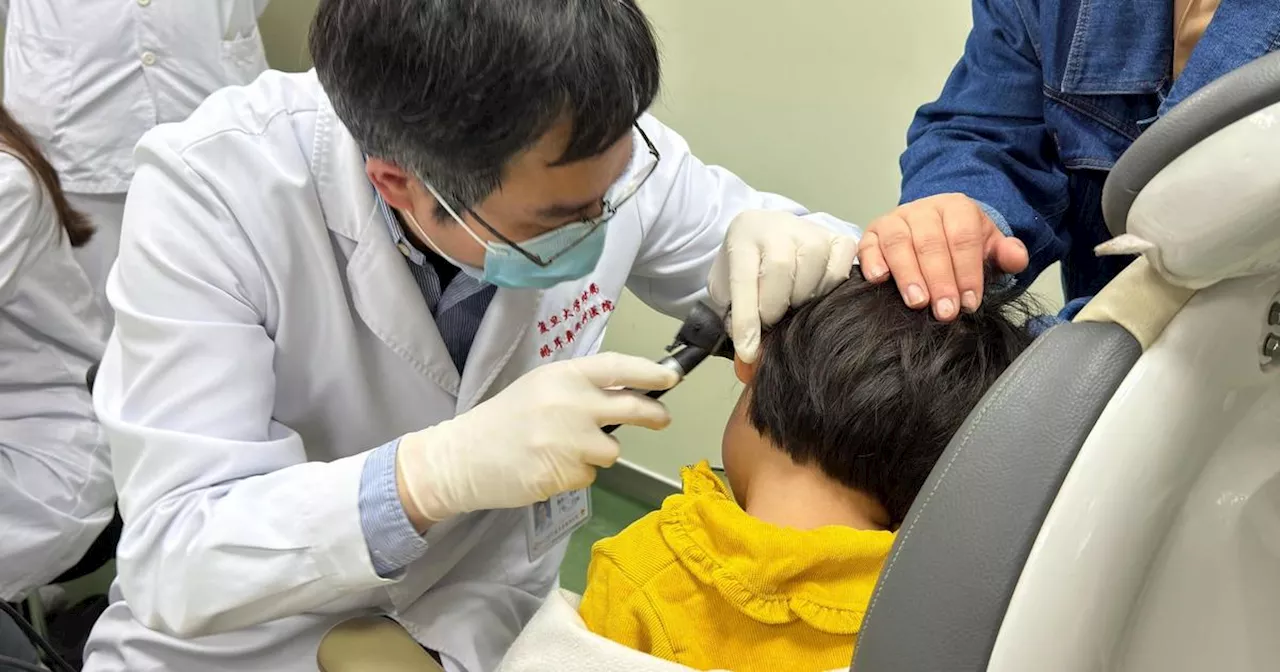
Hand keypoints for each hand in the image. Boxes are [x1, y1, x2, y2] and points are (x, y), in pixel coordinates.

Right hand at [395, 352, 678, 523]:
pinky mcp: (561, 473)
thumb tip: (628, 393)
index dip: (650, 372)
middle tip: (662, 418)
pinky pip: (589, 475)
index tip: (671, 377)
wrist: (462, 457)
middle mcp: (569, 404)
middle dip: (654, 415)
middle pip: (632, 408)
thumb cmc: (504, 420)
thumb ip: (579, 389)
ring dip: (598, 454)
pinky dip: (576, 475)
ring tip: (564, 450)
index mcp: (562, 376)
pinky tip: (550, 468)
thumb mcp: (541, 389)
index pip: (618, 367)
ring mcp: (566, 441)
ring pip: (612, 451)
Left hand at [708, 211, 858, 362]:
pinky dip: (829, 289)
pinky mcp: (838, 239)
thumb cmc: (748, 265)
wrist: (767, 232)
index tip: (748, 351)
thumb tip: (750, 352)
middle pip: (780, 271)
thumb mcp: (727, 286)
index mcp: (743, 237)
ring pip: (812, 273)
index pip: (744, 279)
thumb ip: (732, 315)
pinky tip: (814, 293)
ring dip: (802, 300)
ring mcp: (811, 231)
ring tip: (792, 303)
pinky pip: (839, 271)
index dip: (747, 319)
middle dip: (774, 308)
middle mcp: (778, 227)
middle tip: (771, 320)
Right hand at [858, 193, 1028, 320]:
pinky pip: (868, 244)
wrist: (933, 228)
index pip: (963, 237)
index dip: (967, 271)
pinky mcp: (871, 234)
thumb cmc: (961, 245)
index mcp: (956, 208)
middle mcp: (923, 209)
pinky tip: (879, 279)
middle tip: (945, 312)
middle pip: (930, 242)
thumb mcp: (988, 246)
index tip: (969, 303)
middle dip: (939, 279)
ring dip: (907, 274)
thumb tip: (1016, 258)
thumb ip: (1006, 254)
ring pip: (898, 242)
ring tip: (917, 302)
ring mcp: (895, 220)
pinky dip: (871, 261)